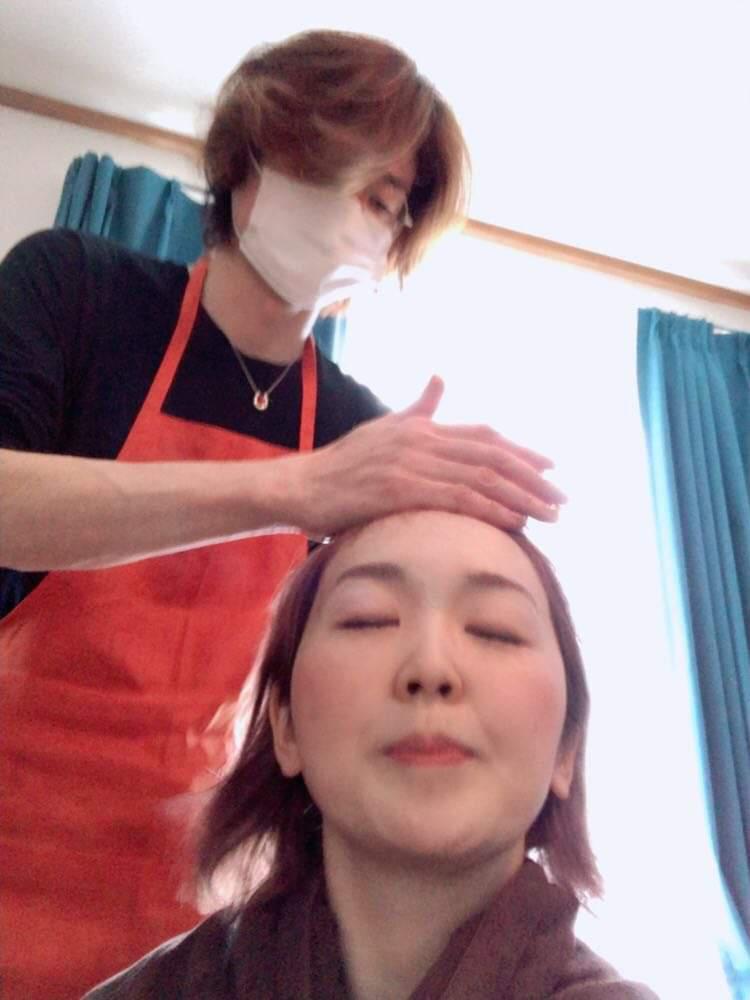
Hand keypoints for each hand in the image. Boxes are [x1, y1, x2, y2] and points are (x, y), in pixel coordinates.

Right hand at [286, 376, 565, 538]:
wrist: (300, 487)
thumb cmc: (340, 466)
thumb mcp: (383, 428)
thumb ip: (418, 409)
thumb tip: (440, 379)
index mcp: (421, 428)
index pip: (483, 437)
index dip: (521, 452)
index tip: (550, 467)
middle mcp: (422, 440)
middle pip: (492, 456)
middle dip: (532, 478)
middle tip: (562, 498)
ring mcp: (411, 463)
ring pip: (481, 478)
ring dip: (521, 497)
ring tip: (550, 515)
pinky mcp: (399, 490)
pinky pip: (457, 499)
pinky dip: (490, 510)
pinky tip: (514, 523)